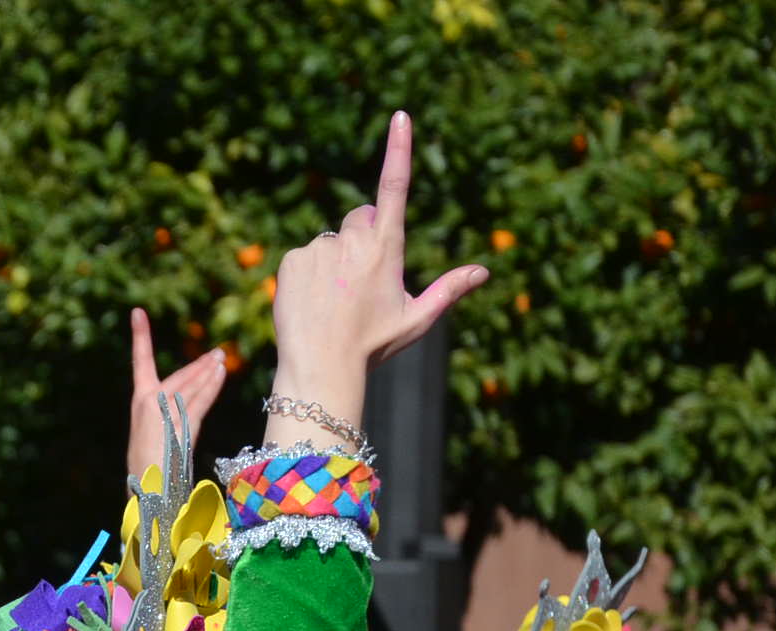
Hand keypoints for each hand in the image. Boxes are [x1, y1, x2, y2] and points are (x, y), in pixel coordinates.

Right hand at [125, 309, 229, 477]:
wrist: (147, 490)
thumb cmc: (150, 470)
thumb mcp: (156, 438)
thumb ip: (172, 418)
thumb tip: (192, 405)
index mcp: (140, 403)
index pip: (141, 362)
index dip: (140, 336)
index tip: (138, 313)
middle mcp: (149, 403)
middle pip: (180, 377)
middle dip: (200, 366)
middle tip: (218, 353)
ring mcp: (163, 413)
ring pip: (192, 387)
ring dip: (209, 372)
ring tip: (223, 358)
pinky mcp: (178, 425)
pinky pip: (199, 402)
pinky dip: (212, 387)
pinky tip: (221, 373)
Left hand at [267, 112, 487, 432]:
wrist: (321, 368)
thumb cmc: (373, 346)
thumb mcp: (416, 320)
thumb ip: (449, 290)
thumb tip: (483, 271)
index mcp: (386, 247)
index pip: (394, 187)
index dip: (398, 150)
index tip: (399, 117)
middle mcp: (353, 240)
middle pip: (360, 219)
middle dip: (363, 238)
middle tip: (360, 283)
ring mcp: (320, 248)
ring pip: (331, 243)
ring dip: (333, 262)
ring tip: (334, 302)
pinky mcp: (292, 259)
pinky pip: (303, 258)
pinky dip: (307, 275)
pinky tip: (311, 303)